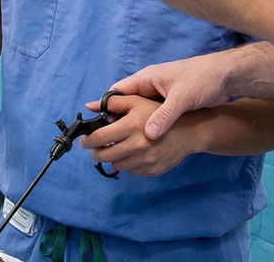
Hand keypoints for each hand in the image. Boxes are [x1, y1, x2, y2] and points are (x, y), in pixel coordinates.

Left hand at [80, 93, 211, 176]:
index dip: (88, 141)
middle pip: (104, 155)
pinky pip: (131, 171)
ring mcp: (145, 160)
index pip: (100, 138)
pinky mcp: (152, 170)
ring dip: (112, 157)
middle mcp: (138, 145)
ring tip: (116, 148)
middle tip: (95, 147)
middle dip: (96, 152)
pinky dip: (127, 163)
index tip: (84, 140)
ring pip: (116, 164)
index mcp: (131, 126)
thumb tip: (90, 106)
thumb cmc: (159, 113)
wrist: (188, 131)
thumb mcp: (137, 101)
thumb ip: (112, 103)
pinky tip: (131, 153)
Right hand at [104, 53, 236, 140]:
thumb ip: (164, 116)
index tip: (95, 122)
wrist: (227, 76)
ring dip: (130, 126)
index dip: (106, 106)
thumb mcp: (182, 98)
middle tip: (104, 138)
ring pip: (138, 113)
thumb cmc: (203, 79)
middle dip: (115, 120)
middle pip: (125, 104)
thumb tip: (148, 135)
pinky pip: (151, 118)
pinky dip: (145, 128)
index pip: (119, 91)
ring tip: (119, 143)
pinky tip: (142, 142)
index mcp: (148, 78)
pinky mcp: (170, 105)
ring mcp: (160, 96)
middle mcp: (151, 86)